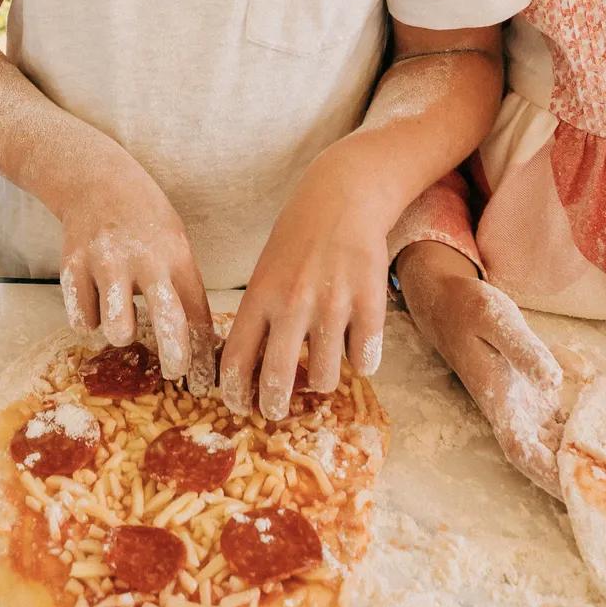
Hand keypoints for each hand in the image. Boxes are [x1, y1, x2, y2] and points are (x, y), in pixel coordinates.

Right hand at [58, 157, 214, 392]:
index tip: (204, 383)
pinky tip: (95, 296)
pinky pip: (82, 320)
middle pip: (167, 321)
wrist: (96, 179)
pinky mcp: (72, 267)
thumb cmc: (145, 220)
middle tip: (173, 371)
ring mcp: (105, 263)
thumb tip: (202, 343)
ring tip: (122, 315)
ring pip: (117, 329)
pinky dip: (90, 317)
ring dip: (121, 332)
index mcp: (176, 254)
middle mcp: (143, 259)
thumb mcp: (174, 241)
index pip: (197, 312)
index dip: (202, 353)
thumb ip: (183, 285)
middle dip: (175, 356)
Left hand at [220, 147, 387, 422]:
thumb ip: (260, 317)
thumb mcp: (266, 271)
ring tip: (323, 365)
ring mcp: (333, 304)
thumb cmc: (298, 237)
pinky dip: (361, 360)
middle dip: (274, 406)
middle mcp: (293, 303)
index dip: (235, 394)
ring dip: (323, 381)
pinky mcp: (370, 303)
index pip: (236, 361)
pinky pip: (364, 360)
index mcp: (260, 295)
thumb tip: (249, 373)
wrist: (344, 196)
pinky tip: (356, 343)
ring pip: (326, 379)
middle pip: (278, 382)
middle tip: (277, 409)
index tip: (239, 406)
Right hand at [395, 240, 565, 498]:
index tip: (577, 494)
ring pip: (555, 444)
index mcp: (499, 400)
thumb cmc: (470, 309)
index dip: (546, 476)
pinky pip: (562, 423)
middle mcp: (512, 411)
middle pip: (543, 459)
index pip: (522, 451)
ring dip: (582, 459)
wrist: (449, 303)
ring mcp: (525, 405)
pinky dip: (585, 433)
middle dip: (574, 479)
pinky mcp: (535, 395)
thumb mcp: (497, 319)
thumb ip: (524, 349)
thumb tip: (554, 381)